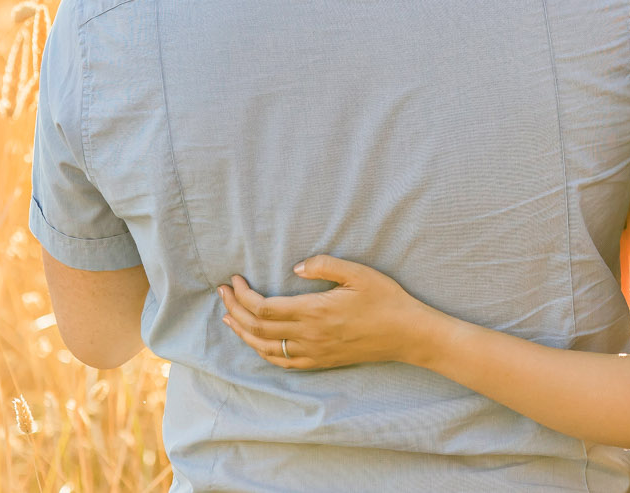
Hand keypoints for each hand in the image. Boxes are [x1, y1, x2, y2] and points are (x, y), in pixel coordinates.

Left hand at [218, 256, 440, 370]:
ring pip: (265, 348)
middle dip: (234, 309)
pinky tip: (256, 342)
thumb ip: (325, 266)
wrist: (407, 334)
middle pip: (257, 328)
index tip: (234, 280)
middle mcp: (309, 336)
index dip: (243, 295)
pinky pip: (283, 362)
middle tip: (223, 292)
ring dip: (242, 332)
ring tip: (228, 317)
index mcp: (314, 311)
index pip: (263, 308)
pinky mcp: (321, 362)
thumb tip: (295, 267)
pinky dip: (262, 352)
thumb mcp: (358, 273)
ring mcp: (314, 353)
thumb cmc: (385, 299)